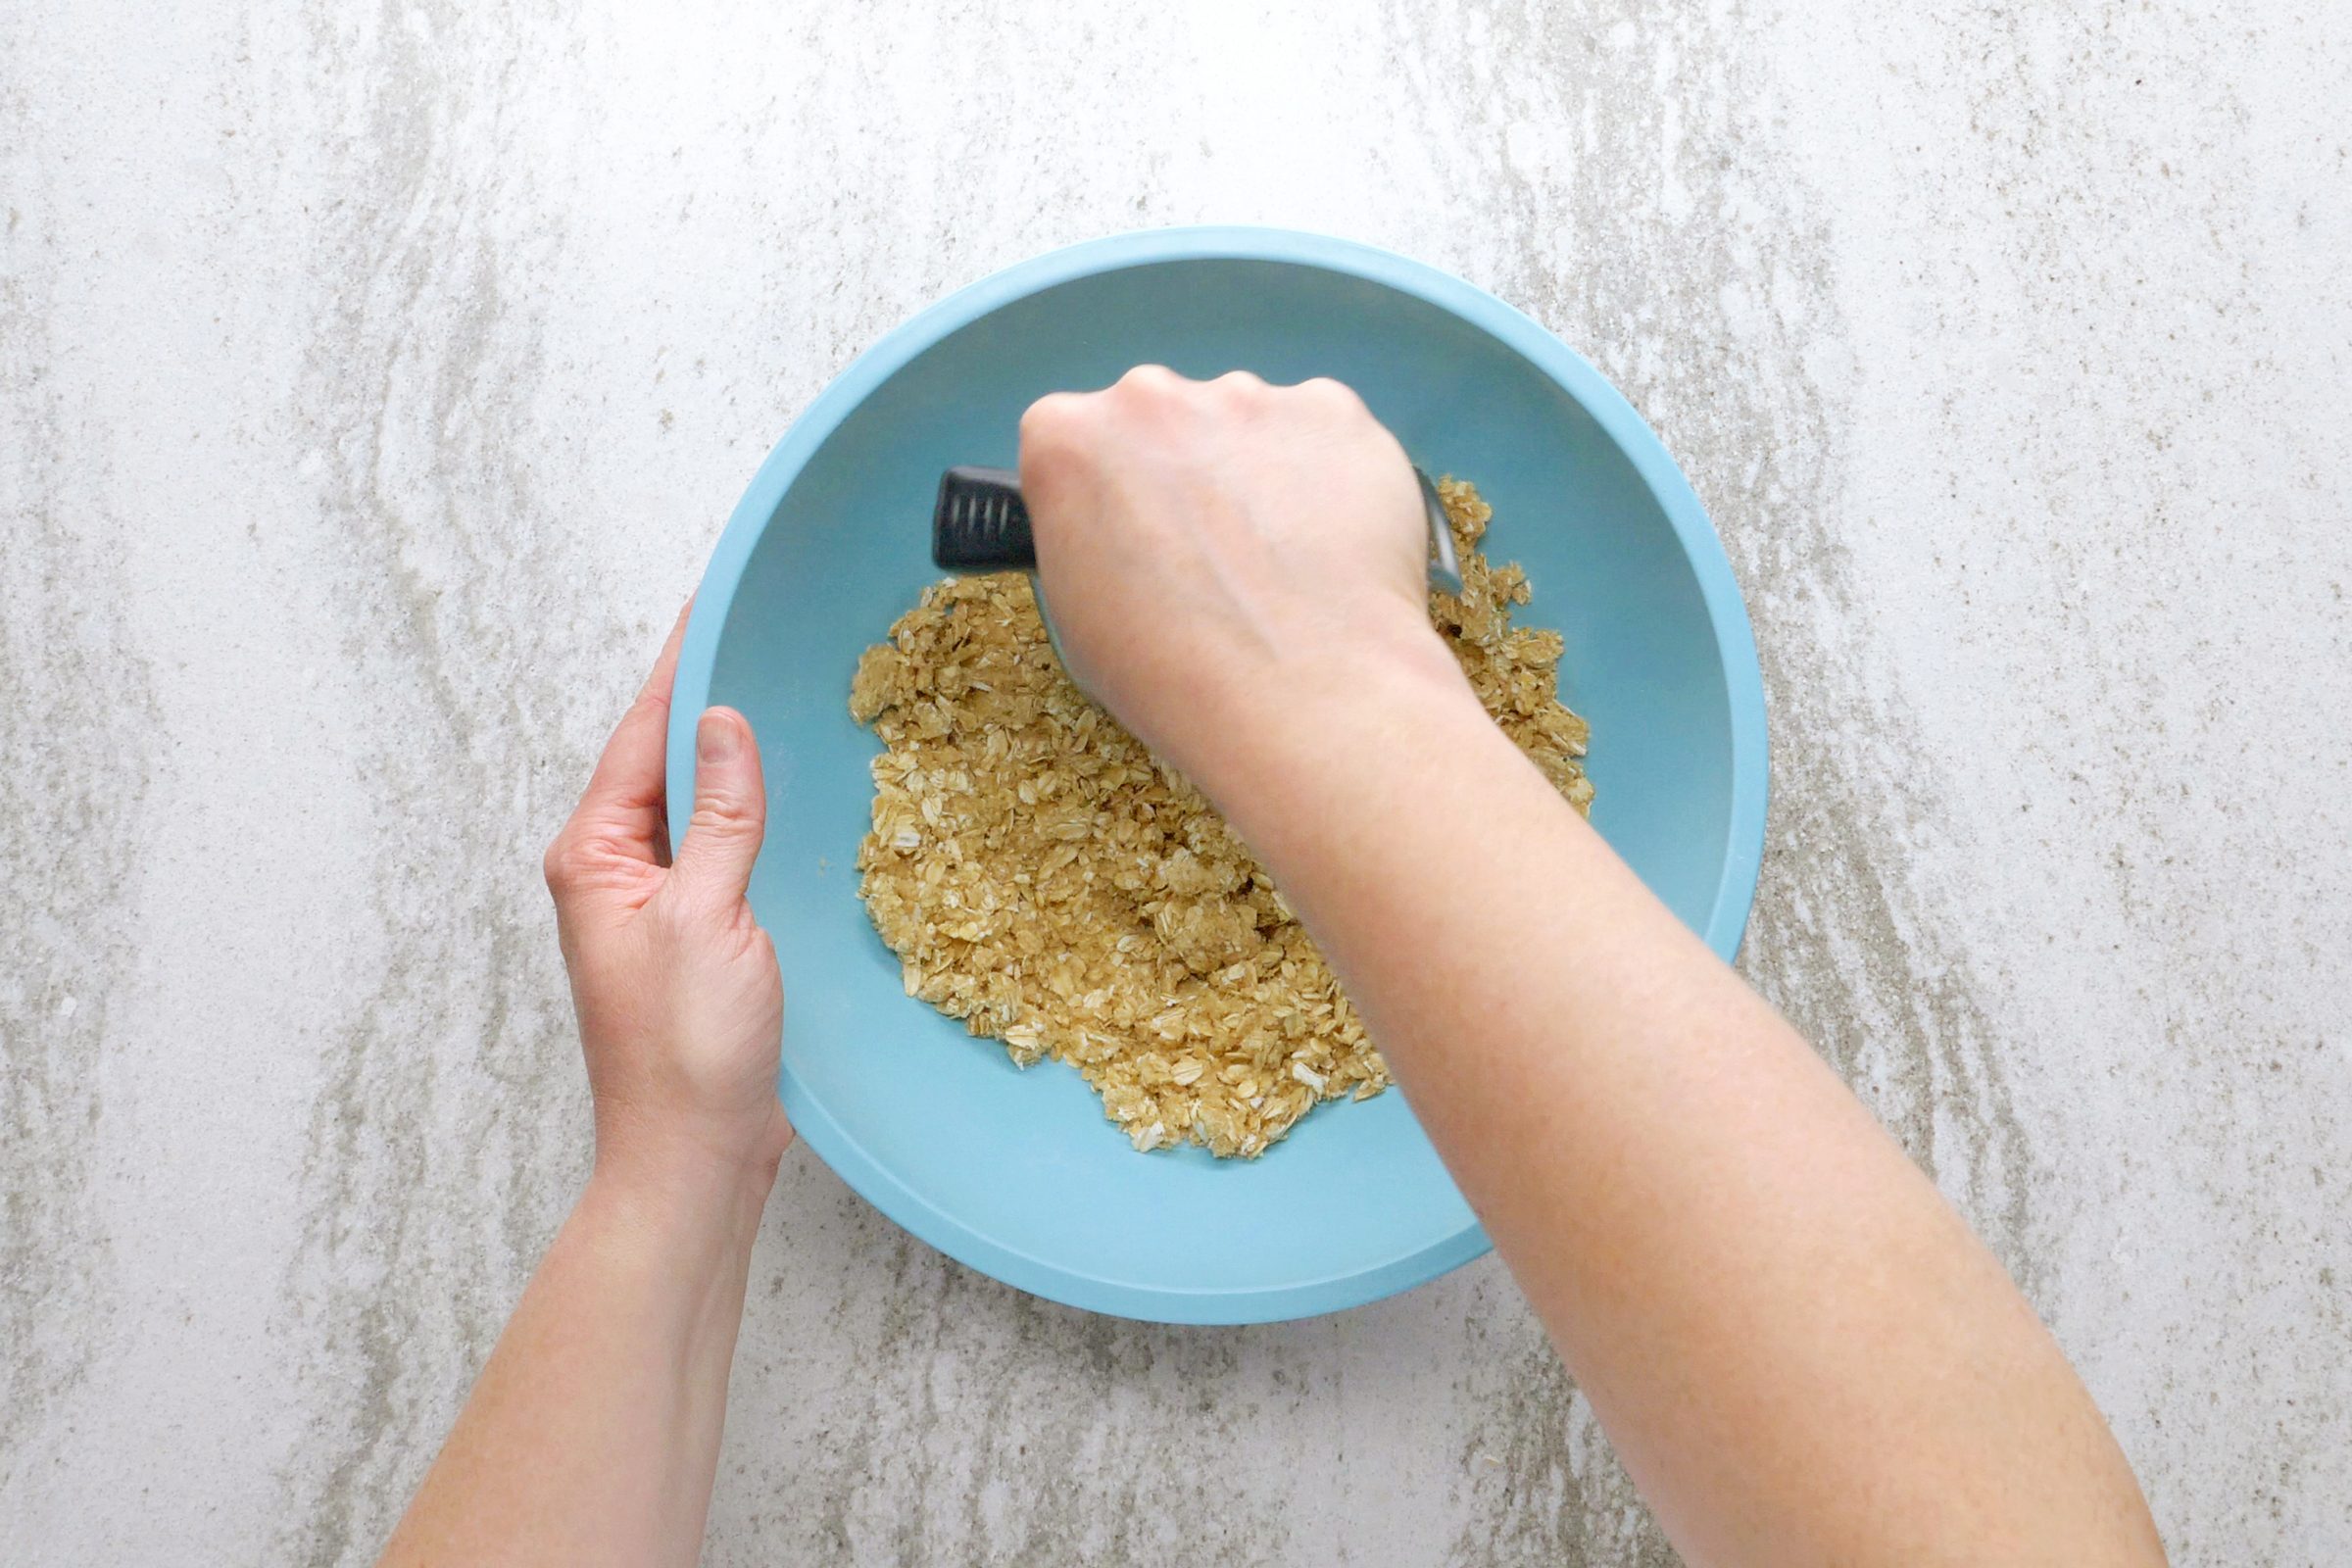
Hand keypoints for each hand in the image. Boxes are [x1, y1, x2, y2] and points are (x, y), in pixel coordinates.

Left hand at [542, 604, 790, 1197]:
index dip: (681, 666)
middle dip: (707, 697)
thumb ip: (719, 816)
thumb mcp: (709, 916)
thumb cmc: (684, 1052)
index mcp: (594, 855)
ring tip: (778, 687)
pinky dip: (751, 809)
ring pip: (694, 802)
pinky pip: (721, 846)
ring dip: (733, 753)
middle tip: (756, 627)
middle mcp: (613, 870)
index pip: (642, 734)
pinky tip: (788, 789)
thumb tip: (722, 723)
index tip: (710, 603)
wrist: (692, 1156)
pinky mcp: (694, 933)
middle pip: (662, 759)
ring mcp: (653, 902)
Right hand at [1017, 367, 1467, 793]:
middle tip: (1213, 554)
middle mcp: (1151, 397)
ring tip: (1282, 562)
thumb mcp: (1075, 611)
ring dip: (1257, 472)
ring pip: (1248, 424)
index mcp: (1067, 438)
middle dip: (1184, 472)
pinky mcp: (1333, 412)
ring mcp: (1248, 397)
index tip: (1132, 539)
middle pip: (1162, 420)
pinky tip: (1332, 548)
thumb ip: (1085, 530)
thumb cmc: (1175, 672)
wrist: (1300, 691)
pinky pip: (1324, 435)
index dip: (1107, 496)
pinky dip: (1330, 477)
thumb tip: (1126, 526)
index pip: (1073, 441)